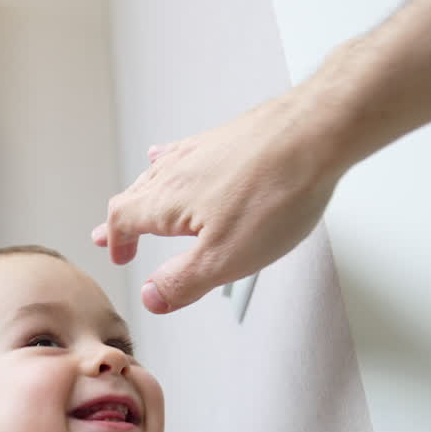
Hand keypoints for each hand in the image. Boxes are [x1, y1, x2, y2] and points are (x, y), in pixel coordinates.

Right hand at [94, 88, 346, 314]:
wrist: (317, 133)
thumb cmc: (275, 191)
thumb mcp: (225, 258)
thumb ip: (183, 281)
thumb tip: (151, 298)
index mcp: (166, 201)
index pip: (122, 220)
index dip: (116, 242)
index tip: (119, 256)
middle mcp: (177, 171)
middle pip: (134, 195)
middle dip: (123, 220)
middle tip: (112, 235)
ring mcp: (202, 150)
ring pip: (158, 174)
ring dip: (143, 194)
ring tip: (138, 202)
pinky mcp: (228, 138)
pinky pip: (187, 153)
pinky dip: (173, 165)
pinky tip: (183, 161)